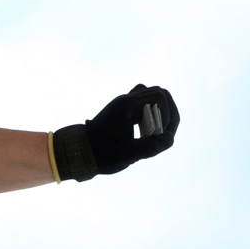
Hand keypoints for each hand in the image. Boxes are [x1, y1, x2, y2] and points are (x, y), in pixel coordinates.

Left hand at [52, 84, 178, 181]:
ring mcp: (125, 102)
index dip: (167, 118)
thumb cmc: (102, 154)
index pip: (160, 98)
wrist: (81, 151)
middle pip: (160, 93)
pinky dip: (153, 111)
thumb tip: (169, 139)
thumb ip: (150, 147)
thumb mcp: (127, 155)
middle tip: (163, 135)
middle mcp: (126, 99)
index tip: (159, 137)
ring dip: (162, 112)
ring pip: (154, 94)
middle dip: (168, 114)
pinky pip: (145, 99)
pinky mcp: (124, 108)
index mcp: (127, 106)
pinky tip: (149, 128)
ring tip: (158, 132)